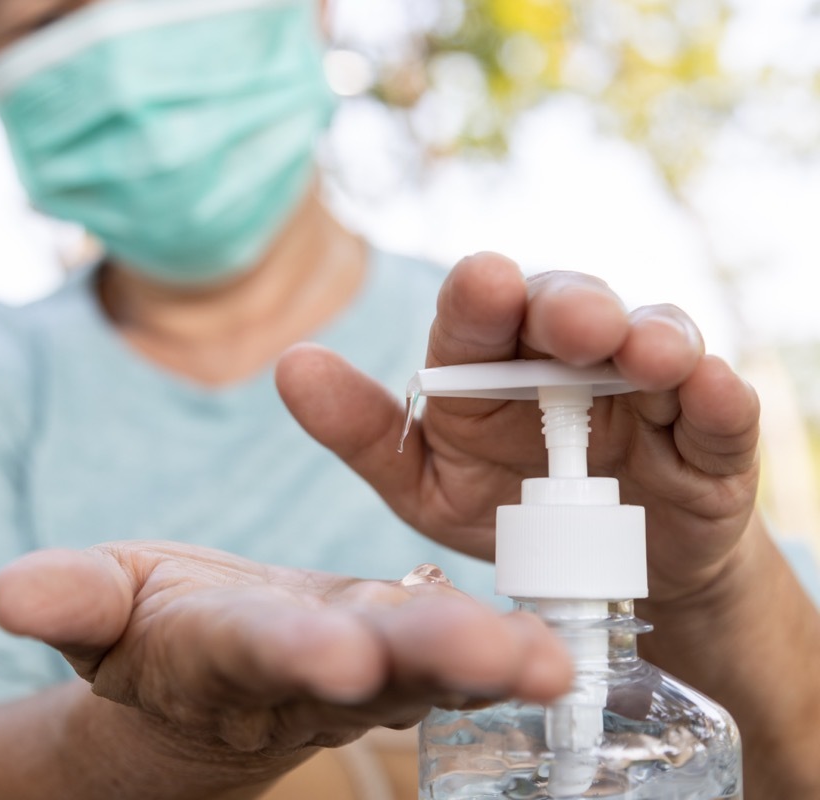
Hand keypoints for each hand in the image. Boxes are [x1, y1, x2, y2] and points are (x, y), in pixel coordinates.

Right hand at [0, 541, 570, 758]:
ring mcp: (369, 670)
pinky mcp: (408, 654)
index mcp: (224, 651)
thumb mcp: (102, 607)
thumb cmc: (154, 626)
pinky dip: (512, 651)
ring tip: (556, 663)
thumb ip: (70, 599)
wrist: (213, 662)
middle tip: (506, 660)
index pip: (256, 650)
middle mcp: (309, 671)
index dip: (290, 652)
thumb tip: (7, 593)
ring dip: (495, 661)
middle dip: (433, 659)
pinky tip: (568, 649)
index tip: (337, 655)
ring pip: (436, 664)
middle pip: (375, 667)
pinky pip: (465, 654)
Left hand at [276, 252, 760, 603]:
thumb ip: (363, 431)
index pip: (480, 317)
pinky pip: (720, 411)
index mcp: (490, 364)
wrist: (596, 578)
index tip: (482, 283)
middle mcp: (566, 357)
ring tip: (641, 350)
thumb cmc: (502, 509)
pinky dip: (718, 397)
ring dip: (650, 336)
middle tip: (569, 321)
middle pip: (568, 309)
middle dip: (569, 307)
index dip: (481, 299)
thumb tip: (291, 364)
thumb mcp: (424, 483)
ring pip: (652, 339)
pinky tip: (708, 386)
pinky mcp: (708, 439)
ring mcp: (642, 391)